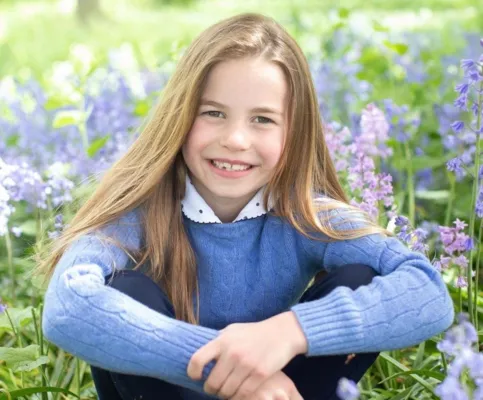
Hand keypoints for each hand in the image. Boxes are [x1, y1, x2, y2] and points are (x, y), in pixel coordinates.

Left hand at [187, 312, 306, 398]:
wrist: (281, 333)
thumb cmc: (254, 332)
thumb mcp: (232, 330)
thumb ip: (218, 341)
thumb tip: (202, 355)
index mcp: (222, 340)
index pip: (197, 360)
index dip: (193, 372)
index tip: (197, 376)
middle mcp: (232, 353)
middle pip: (212, 383)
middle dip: (211, 389)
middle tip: (214, 388)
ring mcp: (246, 364)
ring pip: (226, 392)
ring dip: (224, 395)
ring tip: (226, 391)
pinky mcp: (260, 374)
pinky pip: (243, 395)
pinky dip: (238, 398)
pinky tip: (238, 394)